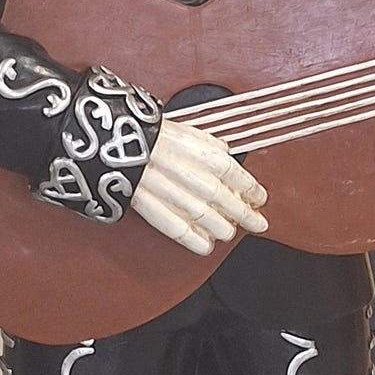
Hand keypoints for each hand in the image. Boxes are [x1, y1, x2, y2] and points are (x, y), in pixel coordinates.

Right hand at [130, 118, 268, 255]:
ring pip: (210, 220)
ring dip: (223, 229)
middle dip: (247, 216)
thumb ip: (210, 144)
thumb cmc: (151, 133)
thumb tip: (226, 152)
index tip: (259, 199)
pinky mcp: (154, 209)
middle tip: (257, 223)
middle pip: (229, 203)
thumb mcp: (188, 129)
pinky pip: (180, 230)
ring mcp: (175, 195)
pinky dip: (196, 241)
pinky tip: (206, 245)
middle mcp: (195, 176)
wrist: (114, 140)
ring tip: (228, 232)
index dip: (253, 192)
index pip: (240, 178)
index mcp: (207, 155)